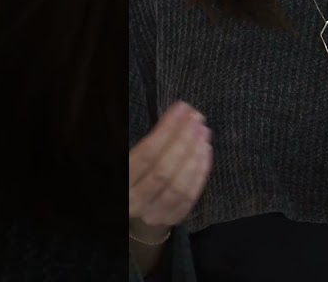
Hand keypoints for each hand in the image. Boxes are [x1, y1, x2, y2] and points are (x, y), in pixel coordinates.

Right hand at [128, 101, 212, 232]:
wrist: (131, 205)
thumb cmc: (130, 172)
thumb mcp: (125, 154)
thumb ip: (146, 139)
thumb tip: (173, 115)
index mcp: (121, 181)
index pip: (146, 154)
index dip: (167, 129)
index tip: (182, 109)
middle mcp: (134, 201)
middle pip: (164, 170)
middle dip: (184, 141)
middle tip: (197, 118)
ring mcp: (153, 213)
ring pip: (179, 186)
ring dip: (195, 157)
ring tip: (204, 132)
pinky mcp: (170, 218)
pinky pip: (189, 197)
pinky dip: (200, 174)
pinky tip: (205, 152)